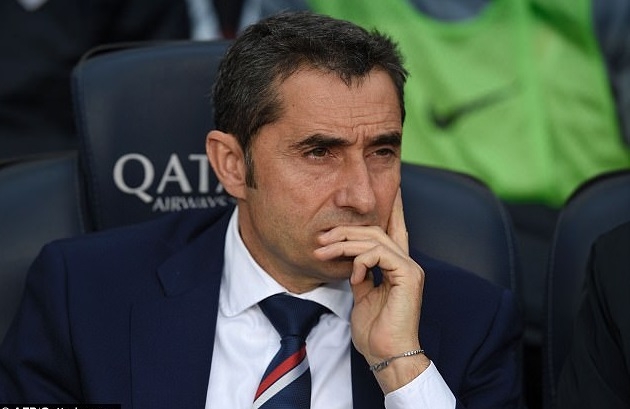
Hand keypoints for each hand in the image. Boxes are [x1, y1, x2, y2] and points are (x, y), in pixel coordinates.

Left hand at [314, 188, 429, 391]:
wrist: (386, 355)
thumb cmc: (374, 330)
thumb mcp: (362, 295)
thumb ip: (360, 274)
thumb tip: (350, 261)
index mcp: (397, 266)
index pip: (394, 228)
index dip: (393, 206)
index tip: (392, 186)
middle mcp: (407, 262)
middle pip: (375, 230)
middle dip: (345, 230)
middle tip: (320, 239)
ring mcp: (410, 268)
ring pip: (375, 238)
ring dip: (344, 243)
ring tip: (323, 252)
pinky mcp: (409, 276)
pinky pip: (380, 253)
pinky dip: (361, 260)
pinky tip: (353, 274)